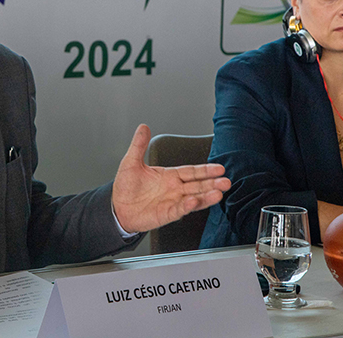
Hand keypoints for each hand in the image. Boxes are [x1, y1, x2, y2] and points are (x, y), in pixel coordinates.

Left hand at [112, 124, 230, 233]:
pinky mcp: (165, 214)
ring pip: (193, 199)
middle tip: (226, 182)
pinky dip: (186, 206)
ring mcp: (172, 202)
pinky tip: (193, 202)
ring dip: (206, 197)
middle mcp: (174, 189)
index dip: (206, 170)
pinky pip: (178, 210)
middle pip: (198, 185)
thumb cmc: (126, 187)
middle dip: (212, 184)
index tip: (219, 169)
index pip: (192, 172)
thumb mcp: (131, 162)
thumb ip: (139, 145)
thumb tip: (143, 127)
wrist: (116, 207)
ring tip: (218, 194)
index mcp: (169, 176)